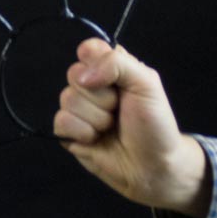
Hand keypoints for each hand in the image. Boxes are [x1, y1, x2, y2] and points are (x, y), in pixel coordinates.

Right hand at [53, 38, 211, 217]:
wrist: (154, 168)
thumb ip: (117, 64)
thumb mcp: (147, 84)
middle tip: (118, 109)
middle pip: (74, 74)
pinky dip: (81, 132)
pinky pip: (61, 121)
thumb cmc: (155, 124)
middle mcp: (91, 84)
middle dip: (101, 97)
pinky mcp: (68, 132)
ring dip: (95, 118)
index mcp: (110, 68)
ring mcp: (78, 108)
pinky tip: (96, 140)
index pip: (88, 49)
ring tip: (111, 127)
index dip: (96, 62)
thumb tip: (83, 76)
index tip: (114, 80)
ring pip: (67, 99)